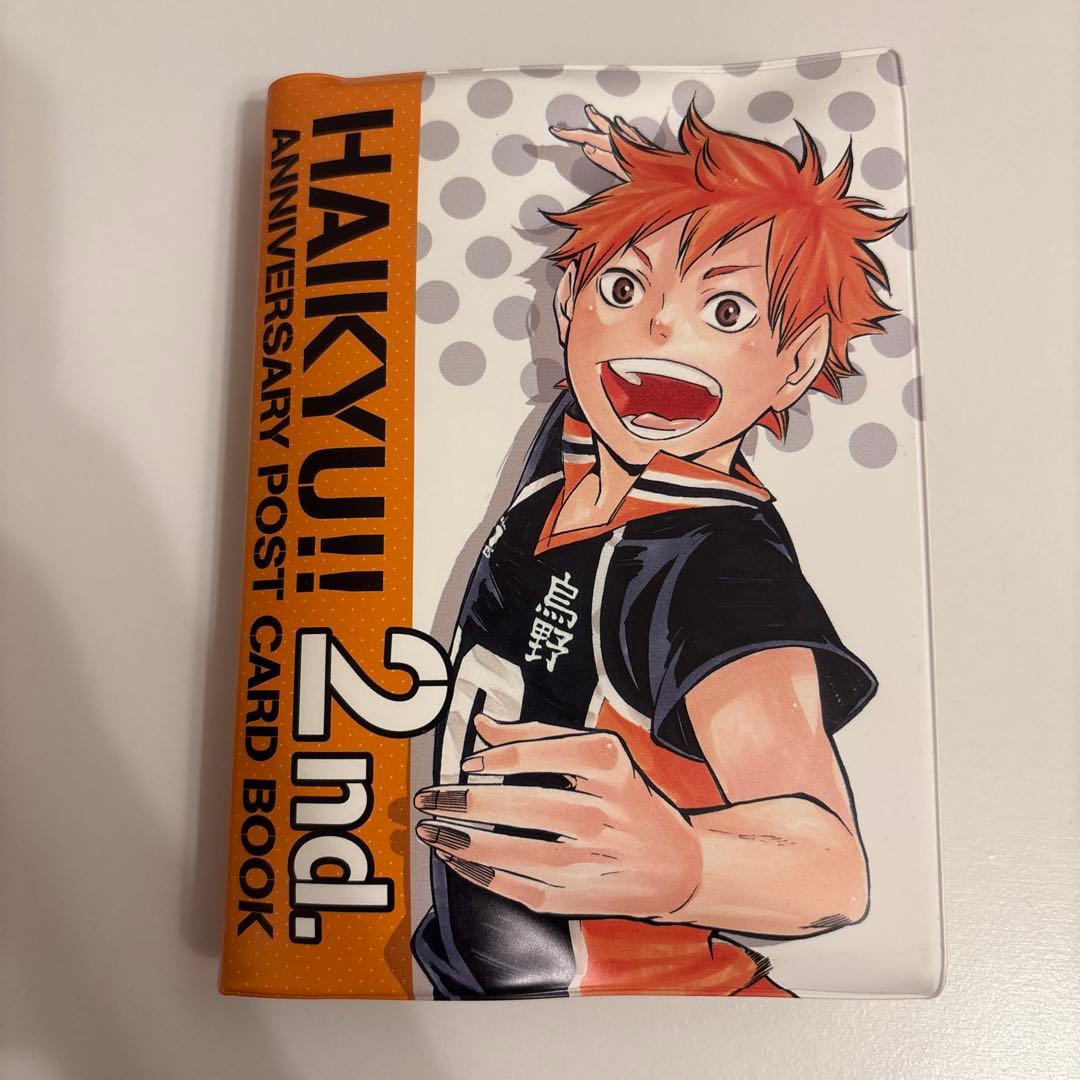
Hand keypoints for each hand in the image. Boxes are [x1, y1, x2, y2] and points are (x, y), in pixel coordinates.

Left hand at [414, 714, 701, 919]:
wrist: (675, 865)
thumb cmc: (626, 799)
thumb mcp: (598, 756)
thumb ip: (539, 736)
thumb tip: (482, 725)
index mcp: (608, 765)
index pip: (536, 753)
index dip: (492, 758)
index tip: (467, 764)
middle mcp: (602, 812)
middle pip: (519, 804)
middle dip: (462, 802)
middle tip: (426, 798)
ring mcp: (591, 860)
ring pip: (514, 850)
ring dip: (462, 841)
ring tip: (430, 831)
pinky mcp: (578, 898)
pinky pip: (519, 886)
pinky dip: (481, 873)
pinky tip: (457, 859)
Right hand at [549, 103, 649, 180]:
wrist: (677, 175)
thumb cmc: (651, 178)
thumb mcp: (624, 171)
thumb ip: (605, 159)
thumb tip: (587, 146)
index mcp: (614, 147)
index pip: (586, 138)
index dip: (570, 135)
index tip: (553, 130)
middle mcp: (622, 142)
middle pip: (594, 133)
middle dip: (576, 132)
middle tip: (558, 129)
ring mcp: (632, 143)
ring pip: (610, 129)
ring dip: (598, 121)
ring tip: (589, 110)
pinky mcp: (641, 147)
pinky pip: (627, 134)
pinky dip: (620, 129)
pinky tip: (619, 122)